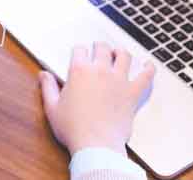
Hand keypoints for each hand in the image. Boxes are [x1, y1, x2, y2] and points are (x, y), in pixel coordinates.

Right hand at [39, 43, 154, 155]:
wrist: (96, 145)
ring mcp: (119, 80)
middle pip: (102, 48)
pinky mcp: (132, 92)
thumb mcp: (52, 108)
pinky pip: (145, 76)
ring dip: (121, 52)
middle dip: (99, 47)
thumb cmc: (73, 128)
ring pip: (124, 56)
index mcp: (79, 71)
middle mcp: (100, 71)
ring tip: (119, 53)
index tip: (79, 54)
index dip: (79, 51)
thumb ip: (48, 87)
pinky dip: (149, 68)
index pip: (80, 50)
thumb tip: (43, 74)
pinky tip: (149, 65)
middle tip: (99, 49)